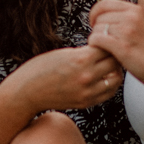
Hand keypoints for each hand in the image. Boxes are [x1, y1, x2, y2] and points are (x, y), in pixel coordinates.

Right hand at [6, 46, 124, 114]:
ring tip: (108, 65)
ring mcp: (87, 92)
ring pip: (116, 79)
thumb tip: (102, 48)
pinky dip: (110, 84)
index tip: (105, 40)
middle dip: (114, 54)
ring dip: (115, 70)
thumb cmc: (40, 69)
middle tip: (110, 51)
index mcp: (80, 60)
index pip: (108, 46)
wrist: (26, 92)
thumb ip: (84, 52)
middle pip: (115, 62)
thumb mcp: (63, 53)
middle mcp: (86, 77)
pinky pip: (108, 92)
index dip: (108, 41)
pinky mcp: (86, 102)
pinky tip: (104, 78)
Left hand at [87, 0, 143, 86]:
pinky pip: (96, 39)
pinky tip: (102, 51)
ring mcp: (127, 31)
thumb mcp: (143, 25)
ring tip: (104, 47)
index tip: (95, 23)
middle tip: (100, 39)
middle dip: (96, 28)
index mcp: (136, 10)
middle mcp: (131, 17)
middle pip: (99, 16)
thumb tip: (106, 16)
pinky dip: (95, 45)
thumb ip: (127, 18)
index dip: (95, 13)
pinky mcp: (122, 46)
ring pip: (97, 28)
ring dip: (96, 38)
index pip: (105, 3)